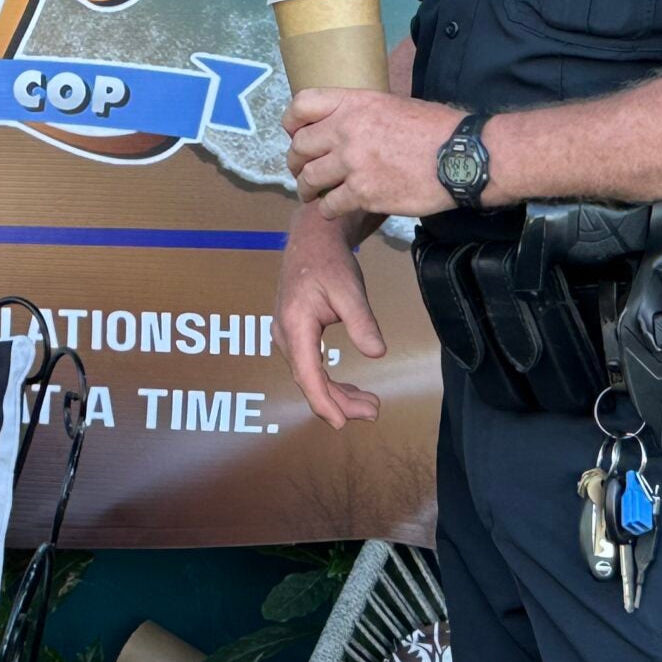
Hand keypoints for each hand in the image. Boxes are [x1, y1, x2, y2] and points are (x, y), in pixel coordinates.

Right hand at [276, 205, 385, 428]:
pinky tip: (348, 387)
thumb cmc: (329, 261)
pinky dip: (329, 380)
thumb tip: (377, 353)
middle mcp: (284, 334)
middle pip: (310, 380)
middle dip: (340, 402)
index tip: (342, 424)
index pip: (308, 375)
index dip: (325, 402)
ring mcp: (286, 334)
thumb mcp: (350, 289)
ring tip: (368, 405)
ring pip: (310, 375)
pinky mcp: (294, 333)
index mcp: (295, 325)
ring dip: (337, 393)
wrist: (311, 237)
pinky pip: (310, 365)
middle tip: (373, 412)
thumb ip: (362, 322)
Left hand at [285, 88, 461, 219]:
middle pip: (299, 147)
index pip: (301, 105)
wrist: (461, 158)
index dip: (292, 122)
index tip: (295, 134)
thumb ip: (362, 113)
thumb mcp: (393, 104)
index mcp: (353, 103)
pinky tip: (336, 210)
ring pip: (309, 179)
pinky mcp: (362, 193)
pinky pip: (329, 206)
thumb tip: (346, 123)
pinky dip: (329, 210)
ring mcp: (352, 163)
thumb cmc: (435, 129)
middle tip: (301, 171)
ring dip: (308, 189)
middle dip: (296, 162)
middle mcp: (345, 130)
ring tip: (312, 194)